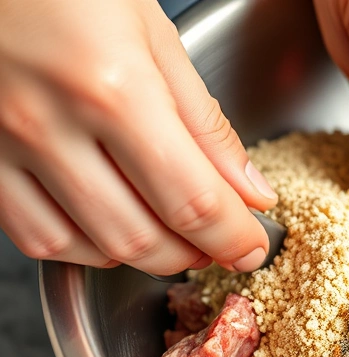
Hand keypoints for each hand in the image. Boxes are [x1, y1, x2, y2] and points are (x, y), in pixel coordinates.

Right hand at [0, 0, 276, 274]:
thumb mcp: (156, 38)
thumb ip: (207, 125)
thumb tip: (252, 194)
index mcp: (113, 88)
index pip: (192, 200)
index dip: (232, 238)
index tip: (252, 248)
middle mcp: (51, 125)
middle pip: (142, 237)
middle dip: (195, 251)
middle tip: (218, 239)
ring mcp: (5, 147)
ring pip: (91, 247)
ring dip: (147, 254)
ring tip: (173, 231)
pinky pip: (38, 238)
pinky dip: (88, 248)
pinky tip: (114, 224)